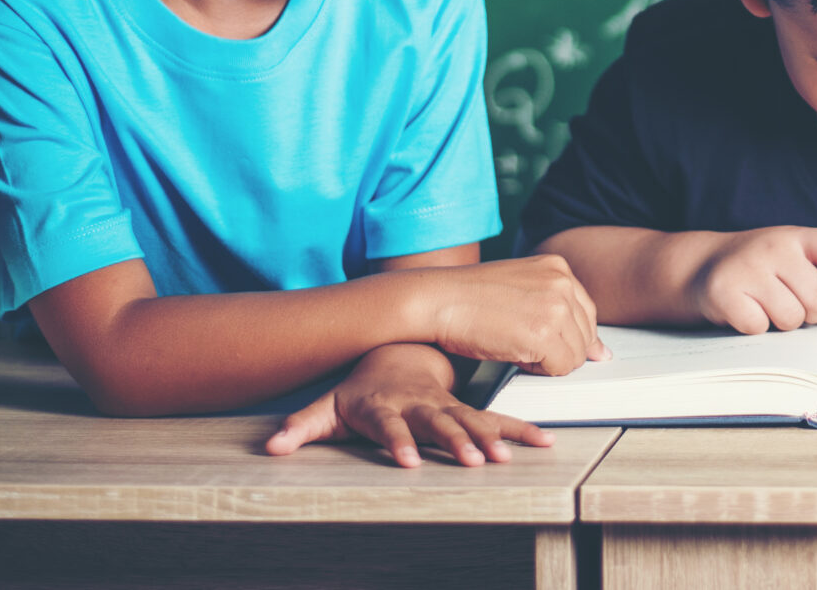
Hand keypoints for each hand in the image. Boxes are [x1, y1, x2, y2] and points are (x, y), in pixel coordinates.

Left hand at [265, 344, 553, 468]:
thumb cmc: (359, 391)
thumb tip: (272, 447)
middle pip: (439, 424)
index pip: (391, 425)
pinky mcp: (467, 411)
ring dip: (491, 438)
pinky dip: (520, 431)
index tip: (406, 461)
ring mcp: (447, 406)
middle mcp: (421, 405)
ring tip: (508, 455)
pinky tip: (544, 442)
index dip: (398, 442)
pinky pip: (497, 420)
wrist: (394, 354)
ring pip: (472, 420)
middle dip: (455, 441)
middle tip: (473, 462)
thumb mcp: (327, 408)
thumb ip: (302, 427)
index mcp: (387, 406)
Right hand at [424, 254, 605, 374]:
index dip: (568, 336)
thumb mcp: (521, 290)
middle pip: (585, 336)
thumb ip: (558, 309)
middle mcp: (562, 282)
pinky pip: (561, 368)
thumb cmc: (468, 298)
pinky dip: (540, 372)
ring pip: (576, 355)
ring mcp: (555, 307)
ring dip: (549, 362)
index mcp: (558, 267)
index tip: (550, 344)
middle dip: (560, 349)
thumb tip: (601, 352)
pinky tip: (515, 356)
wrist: (436, 300)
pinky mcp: (544, 334)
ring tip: (517, 349)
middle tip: (524, 347)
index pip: (586, 313)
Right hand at [688, 226, 816, 333]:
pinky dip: (756, 327)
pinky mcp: (725, 292)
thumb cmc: (763, 267)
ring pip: (791, 318)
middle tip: (792, 302)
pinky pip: (760, 327)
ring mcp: (748, 268)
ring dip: (782, 322)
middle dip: (810, 312)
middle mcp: (772, 246)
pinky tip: (745, 309)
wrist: (705, 265)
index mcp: (796, 236)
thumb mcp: (795, 257)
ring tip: (766, 304)